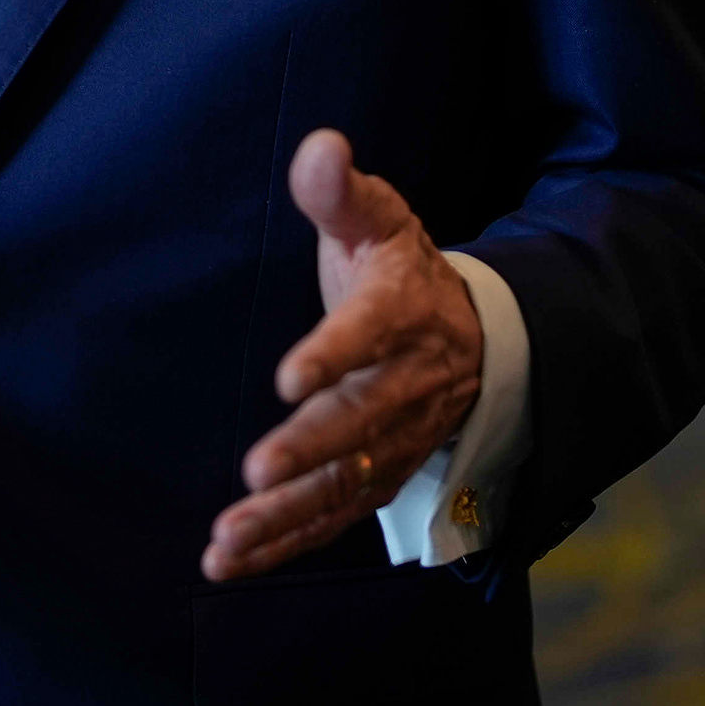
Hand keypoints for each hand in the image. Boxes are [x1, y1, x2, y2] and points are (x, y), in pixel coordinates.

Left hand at [202, 132, 482, 583]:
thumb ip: (339, 191)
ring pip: (345, 483)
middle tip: (258, 470)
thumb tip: (322, 145)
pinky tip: (231, 559)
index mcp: (402, 313)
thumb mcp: (379, 220)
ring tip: (228, 538)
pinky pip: (333, 515)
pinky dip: (285, 542)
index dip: (333, 354)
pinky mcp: (378, 474)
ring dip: (286, 516)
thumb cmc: (404, 272)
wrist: (476, 337)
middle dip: (310, 449)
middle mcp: (405, 385)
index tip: (289, 376)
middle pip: (361, 422)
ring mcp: (395, 439)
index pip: (370, 333)